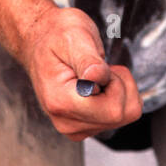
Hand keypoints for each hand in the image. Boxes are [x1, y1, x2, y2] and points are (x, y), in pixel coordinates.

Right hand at [20, 2, 141, 141]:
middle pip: (120, 115)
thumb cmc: (57, 36)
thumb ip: (87, 60)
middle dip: (120, 85)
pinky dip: (117, 97)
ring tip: (97, 74)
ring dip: (120, 90)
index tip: (96, 65)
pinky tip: (98, 85)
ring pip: (124, 116)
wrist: (41, 40)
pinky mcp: (83, 128)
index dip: (114, 82)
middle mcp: (66, 122)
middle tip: (98, 67)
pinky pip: (119, 117)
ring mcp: (74, 129)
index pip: (112, 110)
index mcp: (61, 102)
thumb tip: (97, 78)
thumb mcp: (74, 37)